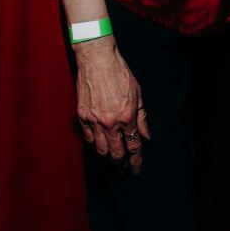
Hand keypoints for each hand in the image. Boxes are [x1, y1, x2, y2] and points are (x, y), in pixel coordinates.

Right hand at [74, 37, 151, 173]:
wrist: (97, 59)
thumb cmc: (119, 72)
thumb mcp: (137, 93)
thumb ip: (142, 117)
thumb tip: (147, 136)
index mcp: (127, 116)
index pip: (134, 146)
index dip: (136, 160)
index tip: (137, 168)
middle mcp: (111, 122)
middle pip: (117, 153)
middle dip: (122, 165)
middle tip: (123, 171)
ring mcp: (95, 120)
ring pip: (101, 149)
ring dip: (107, 159)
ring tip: (112, 163)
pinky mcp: (82, 116)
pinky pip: (89, 138)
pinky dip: (94, 144)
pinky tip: (99, 146)